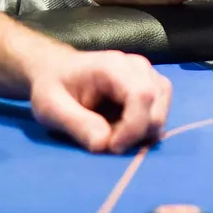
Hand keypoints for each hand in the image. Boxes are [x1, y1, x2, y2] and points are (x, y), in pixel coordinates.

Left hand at [27, 50, 172, 153]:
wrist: (56, 72)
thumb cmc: (52, 86)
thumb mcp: (51, 107)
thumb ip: (77, 124)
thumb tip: (104, 145)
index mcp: (114, 65)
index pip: (142, 95)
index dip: (133, 128)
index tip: (111, 147)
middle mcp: (138, 67)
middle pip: (156, 108)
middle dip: (135, 135)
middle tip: (107, 142)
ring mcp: (148, 77)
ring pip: (160, 114)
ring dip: (140, 133)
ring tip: (113, 133)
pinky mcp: (151, 89)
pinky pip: (158, 115)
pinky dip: (142, 130)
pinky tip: (120, 129)